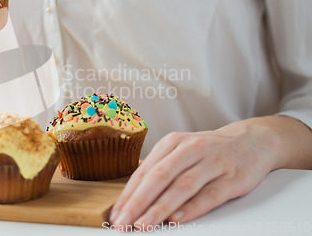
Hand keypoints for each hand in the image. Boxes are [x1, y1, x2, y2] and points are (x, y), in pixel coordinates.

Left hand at [109, 117, 284, 230]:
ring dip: (159, 208)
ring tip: (143, 225)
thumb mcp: (181, 152)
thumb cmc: (208, 152)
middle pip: (158, 177)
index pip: (144, 172)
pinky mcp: (232, 177)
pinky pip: (209, 195)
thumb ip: (160, 172)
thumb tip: (133, 200)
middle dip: (137, 203)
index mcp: (172, 142)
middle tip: (123, 223)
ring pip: (181, 186)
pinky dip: (191, 208)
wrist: (251, 142)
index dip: (128, 195)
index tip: (115, 215)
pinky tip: (176, 220)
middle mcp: (190, 149)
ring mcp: (212, 162)